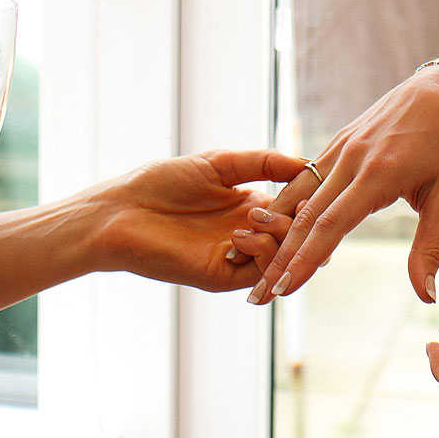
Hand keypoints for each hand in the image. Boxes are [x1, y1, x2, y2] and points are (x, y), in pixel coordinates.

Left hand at [92, 149, 308, 292]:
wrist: (119, 212)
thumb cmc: (159, 183)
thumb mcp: (219, 163)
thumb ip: (263, 163)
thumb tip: (306, 163)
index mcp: (247, 205)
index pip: (294, 208)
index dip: (309, 199)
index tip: (319, 184)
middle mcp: (246, 233)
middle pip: (295, 236)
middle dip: (303, 221)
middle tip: (298, 206)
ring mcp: (234, 256)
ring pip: (283, 257)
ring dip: (282, 236)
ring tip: (260, 218)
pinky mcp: (220, 275)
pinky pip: (258, 272)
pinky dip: (262, 253)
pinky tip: (244, 232)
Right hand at [249, 64, 438, 304]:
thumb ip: (429, 248)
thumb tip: (425, 296)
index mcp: (378, 174)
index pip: (331, 225)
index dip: (304, 260)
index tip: (283, 290)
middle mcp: (351, 159)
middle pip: (305, 216)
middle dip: (280, 257)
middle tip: (258, 294)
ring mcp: (340, 147)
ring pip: (298, 195)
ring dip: (275, 232)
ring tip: (257, 265)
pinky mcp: (337, 141)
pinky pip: (305, 177)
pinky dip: (286, 205)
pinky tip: (271, 228)